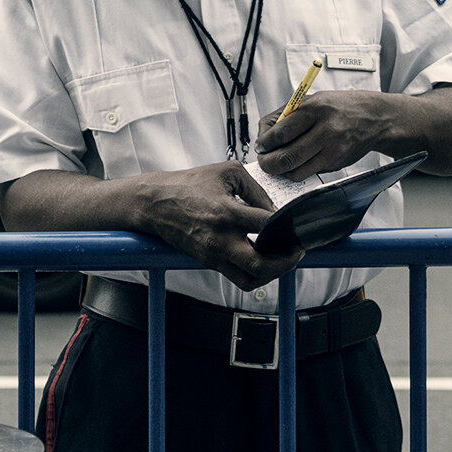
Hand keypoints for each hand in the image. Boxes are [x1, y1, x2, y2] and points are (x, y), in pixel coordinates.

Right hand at [133, 162, 302, 291]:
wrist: (155, 203)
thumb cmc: (189, 185)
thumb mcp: (227, 172)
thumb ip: (256, 189)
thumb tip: (274, 209)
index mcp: (227, 213)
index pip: (267, 226)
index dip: (288, 227)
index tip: (296, 224)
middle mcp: (221, 239)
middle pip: (261, 265)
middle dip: (285, 262)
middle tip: (295, 251)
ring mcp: (214, 254)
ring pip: (250, 279)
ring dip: (271, 274)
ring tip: (280, 260)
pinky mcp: (209, 262)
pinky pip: (238, 277)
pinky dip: (254, 273)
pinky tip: (262, 259)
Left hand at [255, 90, 394, 180]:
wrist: (374, 118)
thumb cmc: (338, 107)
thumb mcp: (312, 101)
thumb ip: (286, 117)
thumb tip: (263, 139)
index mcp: (314, 110)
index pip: (280, 133)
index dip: (264, 143)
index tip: (261, 147)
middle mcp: (324, 130)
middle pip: (286, 157)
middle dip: (268, 163)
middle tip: (264, 162)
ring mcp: (332, 150)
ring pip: (296, 171)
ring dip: (282, 171)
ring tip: (279, 164)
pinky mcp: (337, 164)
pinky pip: (309, 173)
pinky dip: (298, 172)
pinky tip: (297, 163)